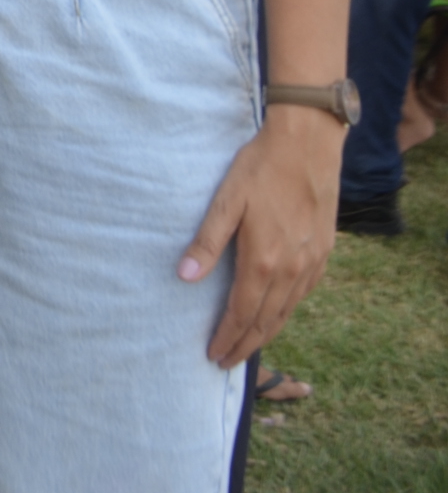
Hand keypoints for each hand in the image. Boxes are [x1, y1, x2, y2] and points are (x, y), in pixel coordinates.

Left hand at [181, 106, 343, 366]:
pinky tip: (277, 313)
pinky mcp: (324, 253)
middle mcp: (292, 269)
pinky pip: (303, 294)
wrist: (308, 147)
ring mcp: (312, 263)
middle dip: (246, 344)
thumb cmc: (260, 169)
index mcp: (264, 260)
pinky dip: (287, 311)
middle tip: (227, 362)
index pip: (243, 313)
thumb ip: (206, 241)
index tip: (213, 355)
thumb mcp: (225, 201)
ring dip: (267, 331)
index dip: (228, 337)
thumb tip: (185, 276)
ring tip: (248, 346)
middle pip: (267, 320)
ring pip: (288, 311)